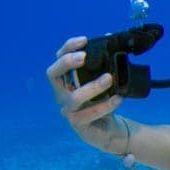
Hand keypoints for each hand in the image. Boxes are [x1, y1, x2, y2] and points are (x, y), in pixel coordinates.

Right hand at [46, 36, 127, 153]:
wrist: (110, 129)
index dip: (67, 48)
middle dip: (66, 63)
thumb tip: (114, 40)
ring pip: (74, 97)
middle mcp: (61, 94)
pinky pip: (89, 114)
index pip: (59, 59)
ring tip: (109, 78)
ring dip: (92, 86)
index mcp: (66, 80)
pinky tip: (117, 98)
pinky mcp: (78, 124)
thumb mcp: (105, 83)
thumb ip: (106, 65)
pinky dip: (105, 105)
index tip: (84, 40)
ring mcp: (68, 110)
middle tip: (85, 57)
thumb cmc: (104, 102)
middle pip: (52, 74)